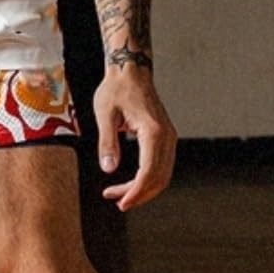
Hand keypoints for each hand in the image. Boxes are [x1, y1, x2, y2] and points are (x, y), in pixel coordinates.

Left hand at [92, 64, 176, 210]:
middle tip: (116, 201)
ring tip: (119, 194)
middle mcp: (166, 136)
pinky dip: (148, 178)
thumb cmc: (116, 89)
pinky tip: (130, 183)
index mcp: (153, 131)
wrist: (131, 70)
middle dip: (139, 194)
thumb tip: (109, 169)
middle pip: (159, 177)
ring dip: (144, 188)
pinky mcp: (165, 137)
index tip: (121, 202)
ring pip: (163, 174)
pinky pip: (162, 165)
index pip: (149, 171)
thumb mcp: (104, 114)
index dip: (136, 191)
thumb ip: (107, 142)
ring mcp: (169, 137)